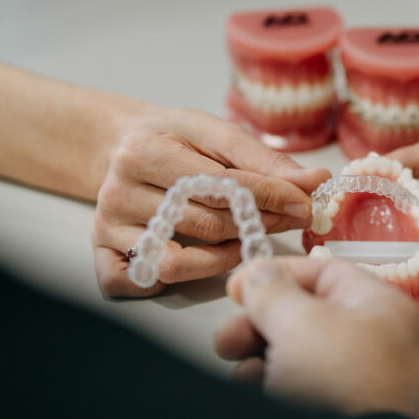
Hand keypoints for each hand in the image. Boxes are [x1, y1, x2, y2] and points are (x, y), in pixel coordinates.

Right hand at [93, 109, 329, 296]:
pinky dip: (164, 282)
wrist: (122, 144)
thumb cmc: (176, 140)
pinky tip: (190, 261)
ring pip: (175, 262)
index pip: (220, 185)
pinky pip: (136, 283)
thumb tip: (317, 181)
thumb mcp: (217, 135)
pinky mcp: (101, 253)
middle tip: (289, 222)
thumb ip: (266, 161)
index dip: (269, 197)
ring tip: (244, 241)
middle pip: (204, 225)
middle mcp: (118, 191)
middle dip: (256, 226)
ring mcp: (107, 226)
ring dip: (222, 259)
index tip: (304, 204)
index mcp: (144, 151)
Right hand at [217, 258, 418, 417]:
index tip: (241, 285)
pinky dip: (270, 384)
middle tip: (231, 333)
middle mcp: (373, 340)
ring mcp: (355, 378)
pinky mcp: (337, 411)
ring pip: (294, 351)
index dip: (278, 274)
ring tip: (241, 364)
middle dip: (259, 322)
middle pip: (304, 313)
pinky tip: (255, 389)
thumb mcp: (297, 321)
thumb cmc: (338, 385)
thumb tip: (260, 273)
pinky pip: (296, 385)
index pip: (324, 271)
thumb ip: (272, 290)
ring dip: (258, 354)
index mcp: (379, 308)